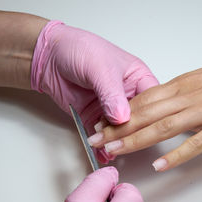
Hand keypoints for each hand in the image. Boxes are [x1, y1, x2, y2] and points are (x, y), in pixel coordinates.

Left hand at [31, 21, 158, 162]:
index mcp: (138, 77)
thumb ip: (112, 94)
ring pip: (121, 131)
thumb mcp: (100, 68)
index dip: (150, 115)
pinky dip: (102, 146)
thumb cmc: (79, 49)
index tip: (142, 127)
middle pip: (138, 119)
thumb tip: (122, 117)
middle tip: (121, 140)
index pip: (152, 100)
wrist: (48, 57)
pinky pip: (102, 136)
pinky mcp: (95, 118)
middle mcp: (128, 94)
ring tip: (110, 149)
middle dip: (130, 132)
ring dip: (115, 141)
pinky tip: (102, 152)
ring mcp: (111, 108)